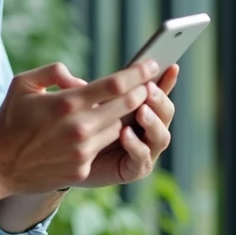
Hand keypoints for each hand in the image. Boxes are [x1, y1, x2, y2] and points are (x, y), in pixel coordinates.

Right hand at [0, 60, 161, 195]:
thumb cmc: (9, 121)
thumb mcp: (23, 84)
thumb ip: (53, 71)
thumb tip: (79, 79)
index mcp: (67, 102)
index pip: (115, 84)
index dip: (138, 73)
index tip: (151, 64)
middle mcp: (79, 127)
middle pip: (127, 106)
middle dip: (141, 92)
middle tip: (149, 83)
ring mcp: (82, 150)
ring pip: (119, 128)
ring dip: (126, 116)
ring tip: (129, 105)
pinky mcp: (81, 168)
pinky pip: (103, 148)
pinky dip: (105, 136)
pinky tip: (103, 130)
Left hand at [77, 64, 178, 188]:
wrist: (65, 162)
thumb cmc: (74, 129)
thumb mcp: (81, 106)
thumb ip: (82, 94)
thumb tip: (77, 82)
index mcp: (139, 109)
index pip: (157, 92)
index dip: (166, 80)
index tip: (170, 65)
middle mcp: (146, 129)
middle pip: (165, 113)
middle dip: (159, 100)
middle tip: (148, 88)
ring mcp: (144, 150)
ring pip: (161, 136)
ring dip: (153, 122)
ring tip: (141, 111)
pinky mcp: (134, 169)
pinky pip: (141, 158)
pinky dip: (136, 146)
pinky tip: (125, 134)